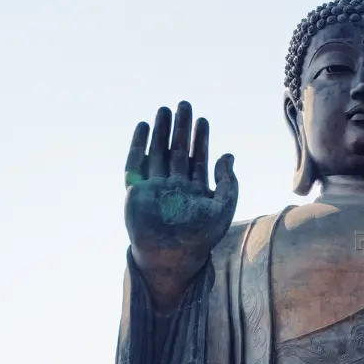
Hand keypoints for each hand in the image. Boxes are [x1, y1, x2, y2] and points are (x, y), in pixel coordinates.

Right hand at [124, 102, 237, 302]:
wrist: (171, 257)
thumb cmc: (199, 239)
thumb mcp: (222, 209)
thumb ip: (228, 183)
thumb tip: (228, 155)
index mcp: (193, 192)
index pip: (197, 159)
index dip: (200, 140)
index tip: (203, 120)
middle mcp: (174, 187)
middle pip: (176, 151)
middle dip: (181, 129)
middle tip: (184, 105)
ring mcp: (154, 188)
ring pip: (157, 153)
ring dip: (161, 132)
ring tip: (165, 110)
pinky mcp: (136, 191)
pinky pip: (135, 164)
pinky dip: (138, 145)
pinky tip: (144, 127)